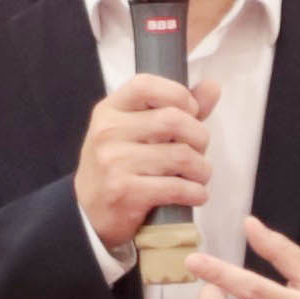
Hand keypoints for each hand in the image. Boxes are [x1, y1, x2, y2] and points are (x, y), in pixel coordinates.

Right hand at [73, 75, 214, 261]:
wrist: (87, 213)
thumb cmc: (119, 166)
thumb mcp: (136, 131)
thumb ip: (175, 108)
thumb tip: (212, 86)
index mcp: (109, 110)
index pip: (146, 85)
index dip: (178, 95)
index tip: (190, 113)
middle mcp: (108, 132)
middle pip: (173, 120)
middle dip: (199, 137)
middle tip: (199, 151)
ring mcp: (114, 163)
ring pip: (181, 156)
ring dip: (202, 169)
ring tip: (199, 175)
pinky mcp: (124, 193)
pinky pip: (176, 187)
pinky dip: (196, 192)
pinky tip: (196, 194)